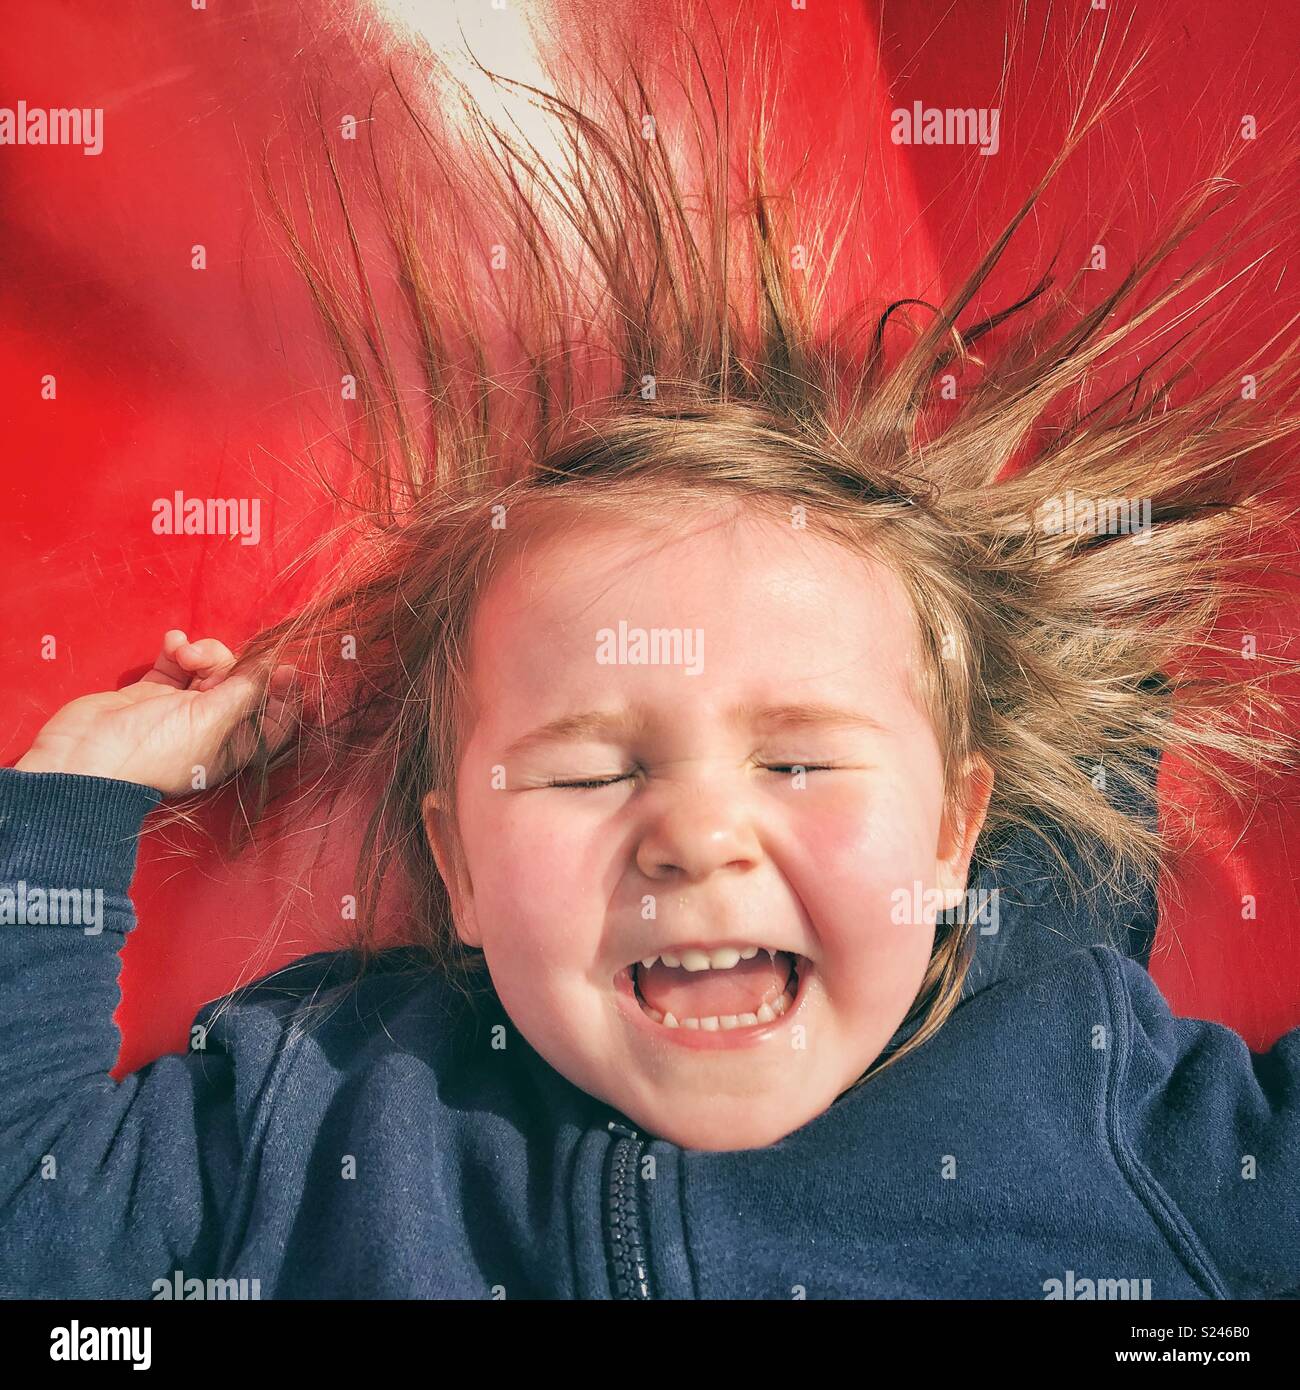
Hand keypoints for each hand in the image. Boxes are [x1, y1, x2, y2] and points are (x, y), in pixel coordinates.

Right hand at [13, 630, 298, 795]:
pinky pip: (175, 665)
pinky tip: (171, 643)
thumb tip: (279, 668)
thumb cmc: (151, 751)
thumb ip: (245, 691)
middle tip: (205, 659)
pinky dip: (176, 650)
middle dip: (230, 663)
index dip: (282, 692)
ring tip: (181, 653)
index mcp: (234, 746)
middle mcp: (212, 728)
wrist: (83, 760)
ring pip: (209, 669)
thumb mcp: (209, 721)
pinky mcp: (152, 694)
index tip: (286, 667)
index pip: (274, 718)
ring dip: (202, 653)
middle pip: (241, 685)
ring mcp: (181, 709)